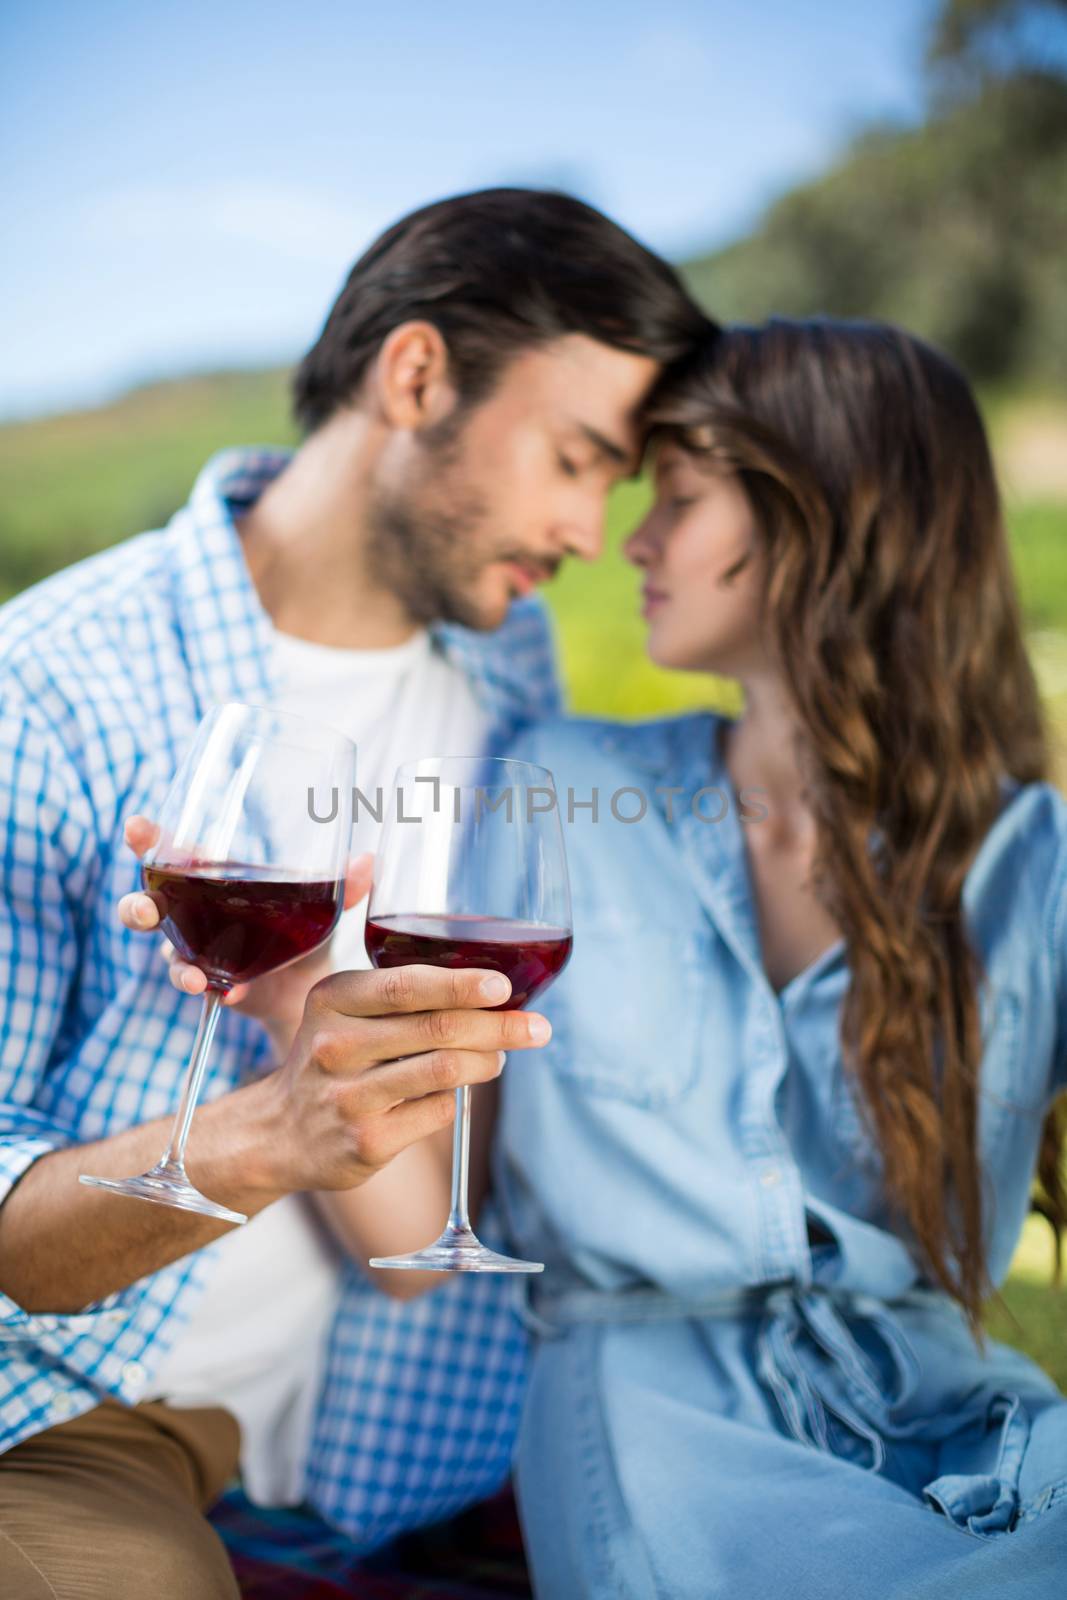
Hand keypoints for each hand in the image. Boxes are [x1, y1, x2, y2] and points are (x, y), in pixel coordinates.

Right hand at [119, 815, 371, 1049]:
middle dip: (138, 906)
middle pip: (150, 903)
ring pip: (167, 953)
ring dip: (174, 963)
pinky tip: (227, 992)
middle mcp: (195, 913)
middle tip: (145, 910)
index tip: (136, 827)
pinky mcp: (212, 985)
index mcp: (213, 880)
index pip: (172, 852)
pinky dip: (212, 989)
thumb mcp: (324, 907)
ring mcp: (198, 952)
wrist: (310, 989)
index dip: (148, 840)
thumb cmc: (305, 931)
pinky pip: (201, 986)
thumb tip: (370, 860)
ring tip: (192, 977)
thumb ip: (343, 886)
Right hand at [259, 962, 549, 1191]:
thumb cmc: (333, 1060)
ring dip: (487, 1061)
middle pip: (437, 1028)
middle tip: (536, 1028)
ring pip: (444, 1071)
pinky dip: (457, 1099)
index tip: (503, 985)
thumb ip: (400, 993)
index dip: (461, 984)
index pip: (407, 986)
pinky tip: (455, 1092)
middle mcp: (335, 1045)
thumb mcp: (342, 1011)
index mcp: (332, 1000)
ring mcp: (349, 1097)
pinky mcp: (366, 1142)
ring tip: (499, 1057)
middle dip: (498, 1025)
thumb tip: (489, 988)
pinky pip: (438, 1111)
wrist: (281, 1133)